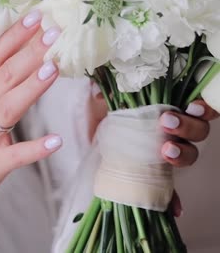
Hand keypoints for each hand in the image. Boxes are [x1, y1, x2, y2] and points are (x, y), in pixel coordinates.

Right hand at [0, 11, 60, 211]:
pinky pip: (14, 156)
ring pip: (8, 106)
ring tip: (54, 69)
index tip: (37, 16)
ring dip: (31, 87)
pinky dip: (34, 149)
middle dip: (30, 52)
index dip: (15, 35)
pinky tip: (56, 141)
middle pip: (5, 74)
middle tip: (54, 33)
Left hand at [89, 86, 217, 215]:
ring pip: (190, 154)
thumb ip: (112, 88)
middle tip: (166, 123)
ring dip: (183, 154)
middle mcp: (174, 129)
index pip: (196, 106)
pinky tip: (175, 207)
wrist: (92, 139)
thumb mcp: (108, 96)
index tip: (191, 106)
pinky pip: (173, 190)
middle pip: (198, 129)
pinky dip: (175, 198)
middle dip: (187, 126)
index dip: (202, 108)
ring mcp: (168, 152)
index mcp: (168, 106)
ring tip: (165, 153)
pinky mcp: (158, 175)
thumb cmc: (106, 113)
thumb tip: (100, 92)